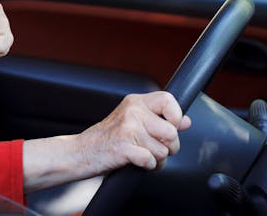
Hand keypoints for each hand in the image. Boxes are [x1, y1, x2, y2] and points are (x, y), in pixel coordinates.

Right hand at [76, 91, 191, 172]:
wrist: (81, 151)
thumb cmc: (106, 137)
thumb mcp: (133, 121)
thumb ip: (159, 119)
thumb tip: (185, 121)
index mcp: (135, 102)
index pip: (168, 100)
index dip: (176, 117)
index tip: (171, 127)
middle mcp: (132, 112)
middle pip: (171, 132)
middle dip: (169, 147)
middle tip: (155, 148)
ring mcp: (127, 129)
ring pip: (163, 150)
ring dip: (157, 160)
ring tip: (143, 155)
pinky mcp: (123, 147)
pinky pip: (151, 161)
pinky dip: (147, 166)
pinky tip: (136, 161)